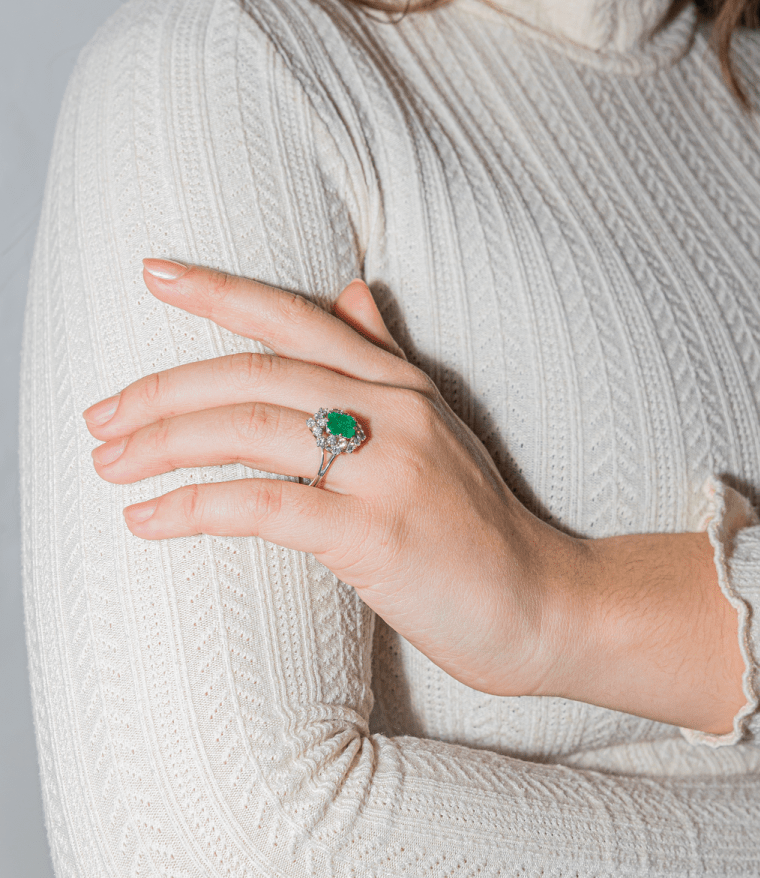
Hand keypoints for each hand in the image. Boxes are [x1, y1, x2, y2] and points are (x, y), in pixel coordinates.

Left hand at [83, 260, 576, 696]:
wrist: (544, 604)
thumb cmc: (481, 528)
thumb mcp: (441, 427)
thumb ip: (387, 360)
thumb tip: (350, 292)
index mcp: (401, 386)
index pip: (296, 320)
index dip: (221, 291)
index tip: (152, 273)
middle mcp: (394, 413)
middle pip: (253, 374)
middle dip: (162, 389)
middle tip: (98, 416)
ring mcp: (388, 471)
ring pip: (249, 429)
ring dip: (163, 443)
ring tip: (107, 463)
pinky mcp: (375, 535)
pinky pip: (264, 506)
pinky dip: (194, 508)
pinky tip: (147, 519)